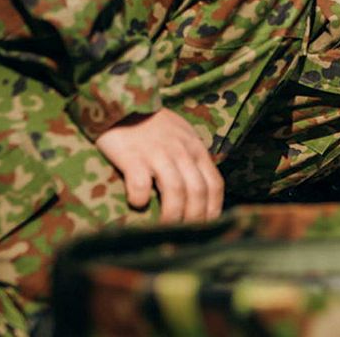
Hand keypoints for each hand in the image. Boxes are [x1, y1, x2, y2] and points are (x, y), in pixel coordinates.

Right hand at [94, 109, 222, 222]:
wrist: (125, 103)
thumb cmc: (154, 126)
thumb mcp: (183, 138)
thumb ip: (192, 161)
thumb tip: (200, 195)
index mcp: (196, 150)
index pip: (214, 184)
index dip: (213, 209)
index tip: (207, 227)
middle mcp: (181, 152)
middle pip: (197, 190)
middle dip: (195, 218)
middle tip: (186, 236)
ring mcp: (157, 153)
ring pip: (175, 189)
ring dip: (172, 214)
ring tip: (165, 229)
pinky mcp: (132, 156)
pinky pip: (140, 182)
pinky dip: (140, 197)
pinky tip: (137, 205)